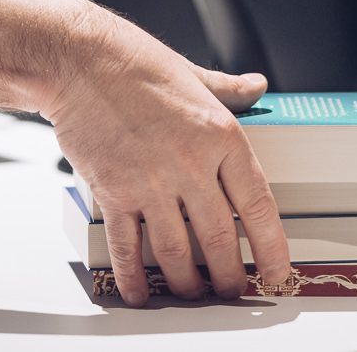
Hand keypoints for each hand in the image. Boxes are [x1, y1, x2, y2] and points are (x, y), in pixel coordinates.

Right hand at [44, 16, 289, 305]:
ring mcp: (151, 182)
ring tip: (194, 295)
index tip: (277, 270)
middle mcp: (190, 163)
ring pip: (177, 252)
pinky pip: (128, 247)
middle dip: (229, 276)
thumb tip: (256, 86)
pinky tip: (141, 292)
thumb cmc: (134, 62)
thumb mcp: (194, 74)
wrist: (78, 60)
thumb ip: (229, 89)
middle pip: (219, 238)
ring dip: (187, 283)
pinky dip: (134, 276)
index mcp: (220, 134)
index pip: (258, 203)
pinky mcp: (114, 192)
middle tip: (233, 292)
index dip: (272, 245)